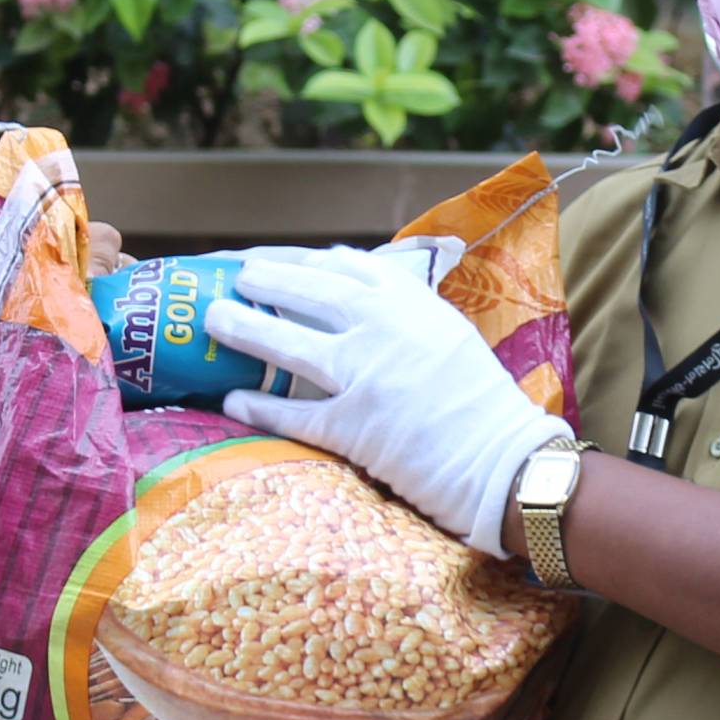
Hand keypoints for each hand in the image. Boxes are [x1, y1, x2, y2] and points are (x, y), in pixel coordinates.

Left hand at [202, 246, 565, 552]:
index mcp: (412, 301)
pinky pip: (292, 413)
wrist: (505, 461)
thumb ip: (405, 312)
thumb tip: (356, 296)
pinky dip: (258, 408)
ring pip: (288, 345)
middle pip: (307, 292)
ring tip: (214, 321)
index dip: (301, 258)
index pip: (344, 263)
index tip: (274, 258)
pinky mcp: (354, 426)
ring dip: (244, 329)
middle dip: (264, 280)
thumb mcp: (447, 334)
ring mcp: (366, 376)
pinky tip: (232, 402)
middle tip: (235, 277)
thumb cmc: (480, 401)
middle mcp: (385, 328)